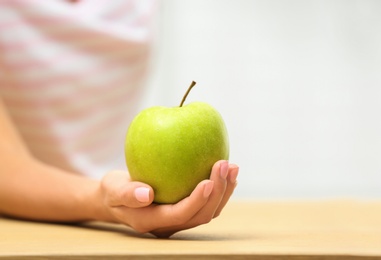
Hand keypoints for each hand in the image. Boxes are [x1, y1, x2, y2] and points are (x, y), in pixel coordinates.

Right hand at [98, 160, 238, 237]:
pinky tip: (226, 172)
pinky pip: (206, 203)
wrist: (116, 198)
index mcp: (152, 221)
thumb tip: (146, 194)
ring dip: (224, 191)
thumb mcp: (113, 189)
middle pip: (201, 215)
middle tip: (224, 164)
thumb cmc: (113, 191)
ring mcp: (179, 219)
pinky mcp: (184, 210)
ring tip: (233, 167)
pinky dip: (220, 189)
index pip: (181, 214)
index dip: (197, 200)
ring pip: (208, 211)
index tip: (209, 180)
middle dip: (217, 192)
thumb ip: (127, 193)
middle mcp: (170, 225)